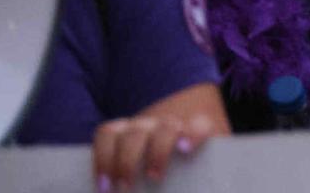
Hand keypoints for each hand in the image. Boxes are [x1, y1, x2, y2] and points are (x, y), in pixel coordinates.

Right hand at [92, 112, 216, 189]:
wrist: (175, 141)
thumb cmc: (192, 163)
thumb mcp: (203, 170)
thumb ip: (205, 182)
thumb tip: (208, 191)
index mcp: (198, 129)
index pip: (199, 126)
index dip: (194, 133)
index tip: (186, 149)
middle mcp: (170, 123)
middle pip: (164, 128)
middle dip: (156, 153)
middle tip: (154, 179)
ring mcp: (143, 124)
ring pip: (131, 132)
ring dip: (124, 161)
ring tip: (120, 189)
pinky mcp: (120, 131)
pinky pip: (106, 134)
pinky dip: (101, 158)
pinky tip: (102, 183)